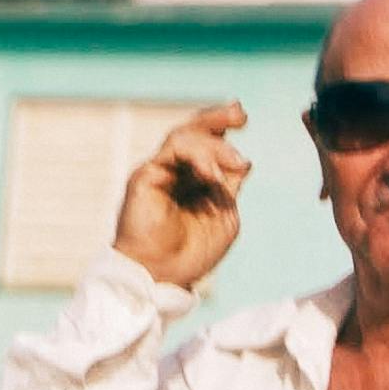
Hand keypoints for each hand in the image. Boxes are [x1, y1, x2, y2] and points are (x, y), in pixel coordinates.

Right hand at [114, 102, 248, 292]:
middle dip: (218, 117)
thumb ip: (230, 187)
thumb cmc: (190, 254)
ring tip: (236, 163)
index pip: (207, 143)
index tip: (242, 118)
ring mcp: (159, 172)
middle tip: (240, 114)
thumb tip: (242, 162)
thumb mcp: (224, 216)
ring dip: (216, 144)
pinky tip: (211, 175)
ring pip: (185, 136)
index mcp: (192, 181)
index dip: (223, 126)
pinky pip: (173, 150)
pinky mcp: (145, 176)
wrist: (161, 275)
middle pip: (194, 131)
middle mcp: (174, 172)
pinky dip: (198, 156)